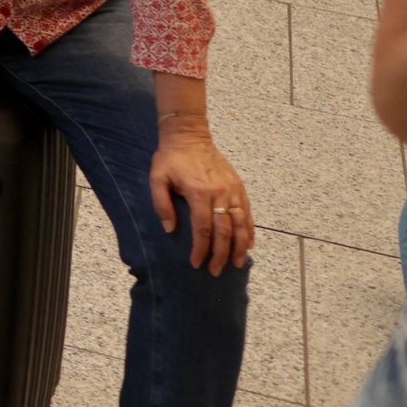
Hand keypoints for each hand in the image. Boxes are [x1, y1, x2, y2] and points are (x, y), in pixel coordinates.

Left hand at [150, 129, 255, 273]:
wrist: (189, 135)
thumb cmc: (170, 158)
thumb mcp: (157, 178)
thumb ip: (161, 204)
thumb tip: (170, 229)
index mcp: (199, 193)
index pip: (203, 229)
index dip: (201, 249)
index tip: (196, 263)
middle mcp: (220, 194)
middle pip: (224, 231)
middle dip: (221, 254)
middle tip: (216, 271)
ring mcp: (233, 191)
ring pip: (241, 224)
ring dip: (240, 246)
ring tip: (237, 264)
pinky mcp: (239, 187)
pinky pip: (248, 213)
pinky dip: (249, 230)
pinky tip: (249, 244)